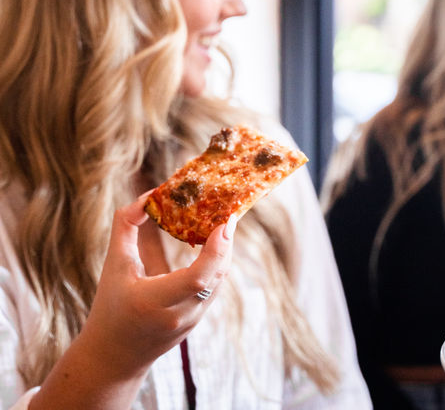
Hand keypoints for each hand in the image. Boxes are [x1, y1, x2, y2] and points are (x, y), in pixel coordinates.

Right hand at [79, 192, 235, 378]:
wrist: (114, 355)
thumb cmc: (110, 306)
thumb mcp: (113, 265)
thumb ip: (126, 227)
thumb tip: (147, 196)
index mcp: (155, 302)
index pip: (197, 278)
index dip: (215, 250)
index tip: (224, 222)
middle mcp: (179, 315)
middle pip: (216, 276)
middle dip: (226, 243)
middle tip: (227, 213)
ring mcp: (193, 320)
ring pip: (219, 281)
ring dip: (224, 251)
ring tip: (223, 223)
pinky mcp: (198, 319)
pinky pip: (215, 286)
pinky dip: (218, 263)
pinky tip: (215, 244)